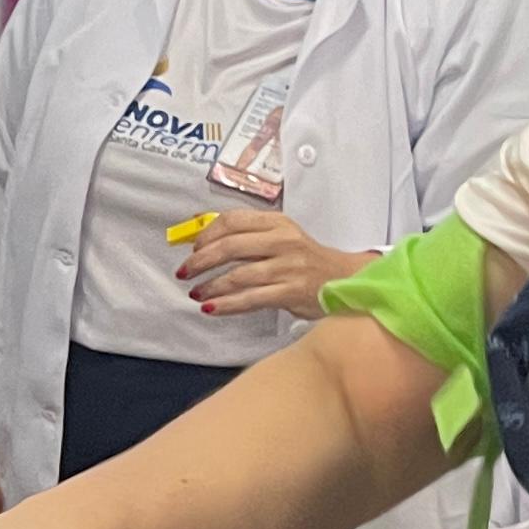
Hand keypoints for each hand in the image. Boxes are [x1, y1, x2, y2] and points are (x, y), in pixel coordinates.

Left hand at [177, 209, 363, 319]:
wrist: (344, 278)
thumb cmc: (305, 259)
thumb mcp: (281, 237)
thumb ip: (249, 237)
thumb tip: (204, 243)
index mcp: (277, 222)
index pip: (232, 221)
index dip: (206, 235)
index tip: (193, 248)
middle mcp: (283, 241)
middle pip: (231, 246)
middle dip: (200, 261)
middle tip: (184, 272)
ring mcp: (288, 267)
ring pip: (238, 275)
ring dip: (210, 286)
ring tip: (195, 293)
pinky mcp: (291, 292)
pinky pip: (250, 298)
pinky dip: (226, 304)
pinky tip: (211, 307)